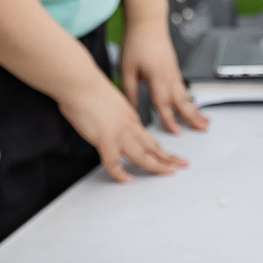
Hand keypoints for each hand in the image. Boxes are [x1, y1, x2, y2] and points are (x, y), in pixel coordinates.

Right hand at [59, 73, 189, 181]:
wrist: (81, 82)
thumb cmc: (88, 89)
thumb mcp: (108, 104)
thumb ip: (112, 116)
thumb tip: (107, 123)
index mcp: (130, 117)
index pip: (148, 137)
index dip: (160, 149)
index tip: (168, 156)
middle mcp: (129, 125)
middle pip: (152, 146)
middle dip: (168, 158)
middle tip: (181, 165)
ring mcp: (119, 133)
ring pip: (142, 155)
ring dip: (156, 166)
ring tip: (167, 173)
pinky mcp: (106, 139)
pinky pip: (114, 163)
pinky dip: (120, 173)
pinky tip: (126, 180)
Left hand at [118, 22, 208, 135]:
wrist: (147, 21)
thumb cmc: (136, 42)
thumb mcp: (127, 68)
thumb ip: (129, 90)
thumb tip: (130, 109)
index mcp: (157, 76)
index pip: (163, 103)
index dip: (169, 119)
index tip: (175, 132)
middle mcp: (169, 75)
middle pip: (182, 101)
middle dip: (193, 117)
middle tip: (204, 129)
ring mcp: (173, 71)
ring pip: (185, 95)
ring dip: (195, 109)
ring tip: (204, 121)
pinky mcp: (173, 68)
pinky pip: (183, 87)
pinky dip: (188, 99)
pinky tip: (190, 105)